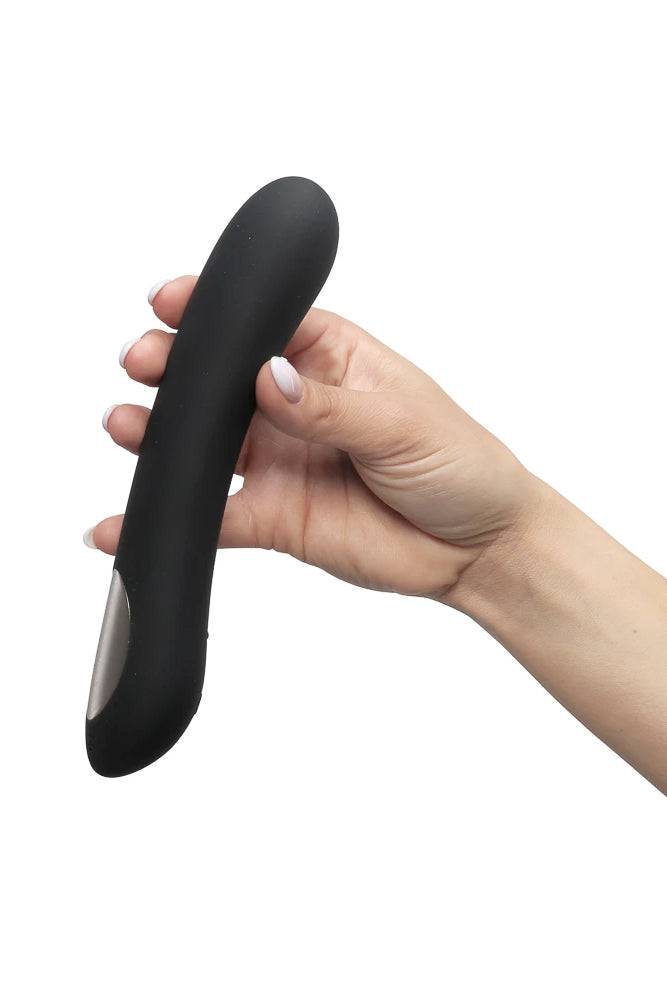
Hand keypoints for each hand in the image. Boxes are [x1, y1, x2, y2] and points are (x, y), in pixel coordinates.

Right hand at [87, 276, 537, 598]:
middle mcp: (293, 404)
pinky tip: (126, 523)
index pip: (261, 323)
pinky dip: (168, 520)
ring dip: (158, 434)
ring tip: (125, 427)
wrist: (478, 548)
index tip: (169, 302)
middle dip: (173, 366)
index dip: (213, 310)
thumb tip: (267, 378)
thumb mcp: (401, 422)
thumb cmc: (460, 464)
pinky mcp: (271, 517)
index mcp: (330, 358)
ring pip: (202, 443)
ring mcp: (278, 460)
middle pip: (217, 378)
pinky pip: (210, 516)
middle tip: (144, 362)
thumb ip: (329, 406)